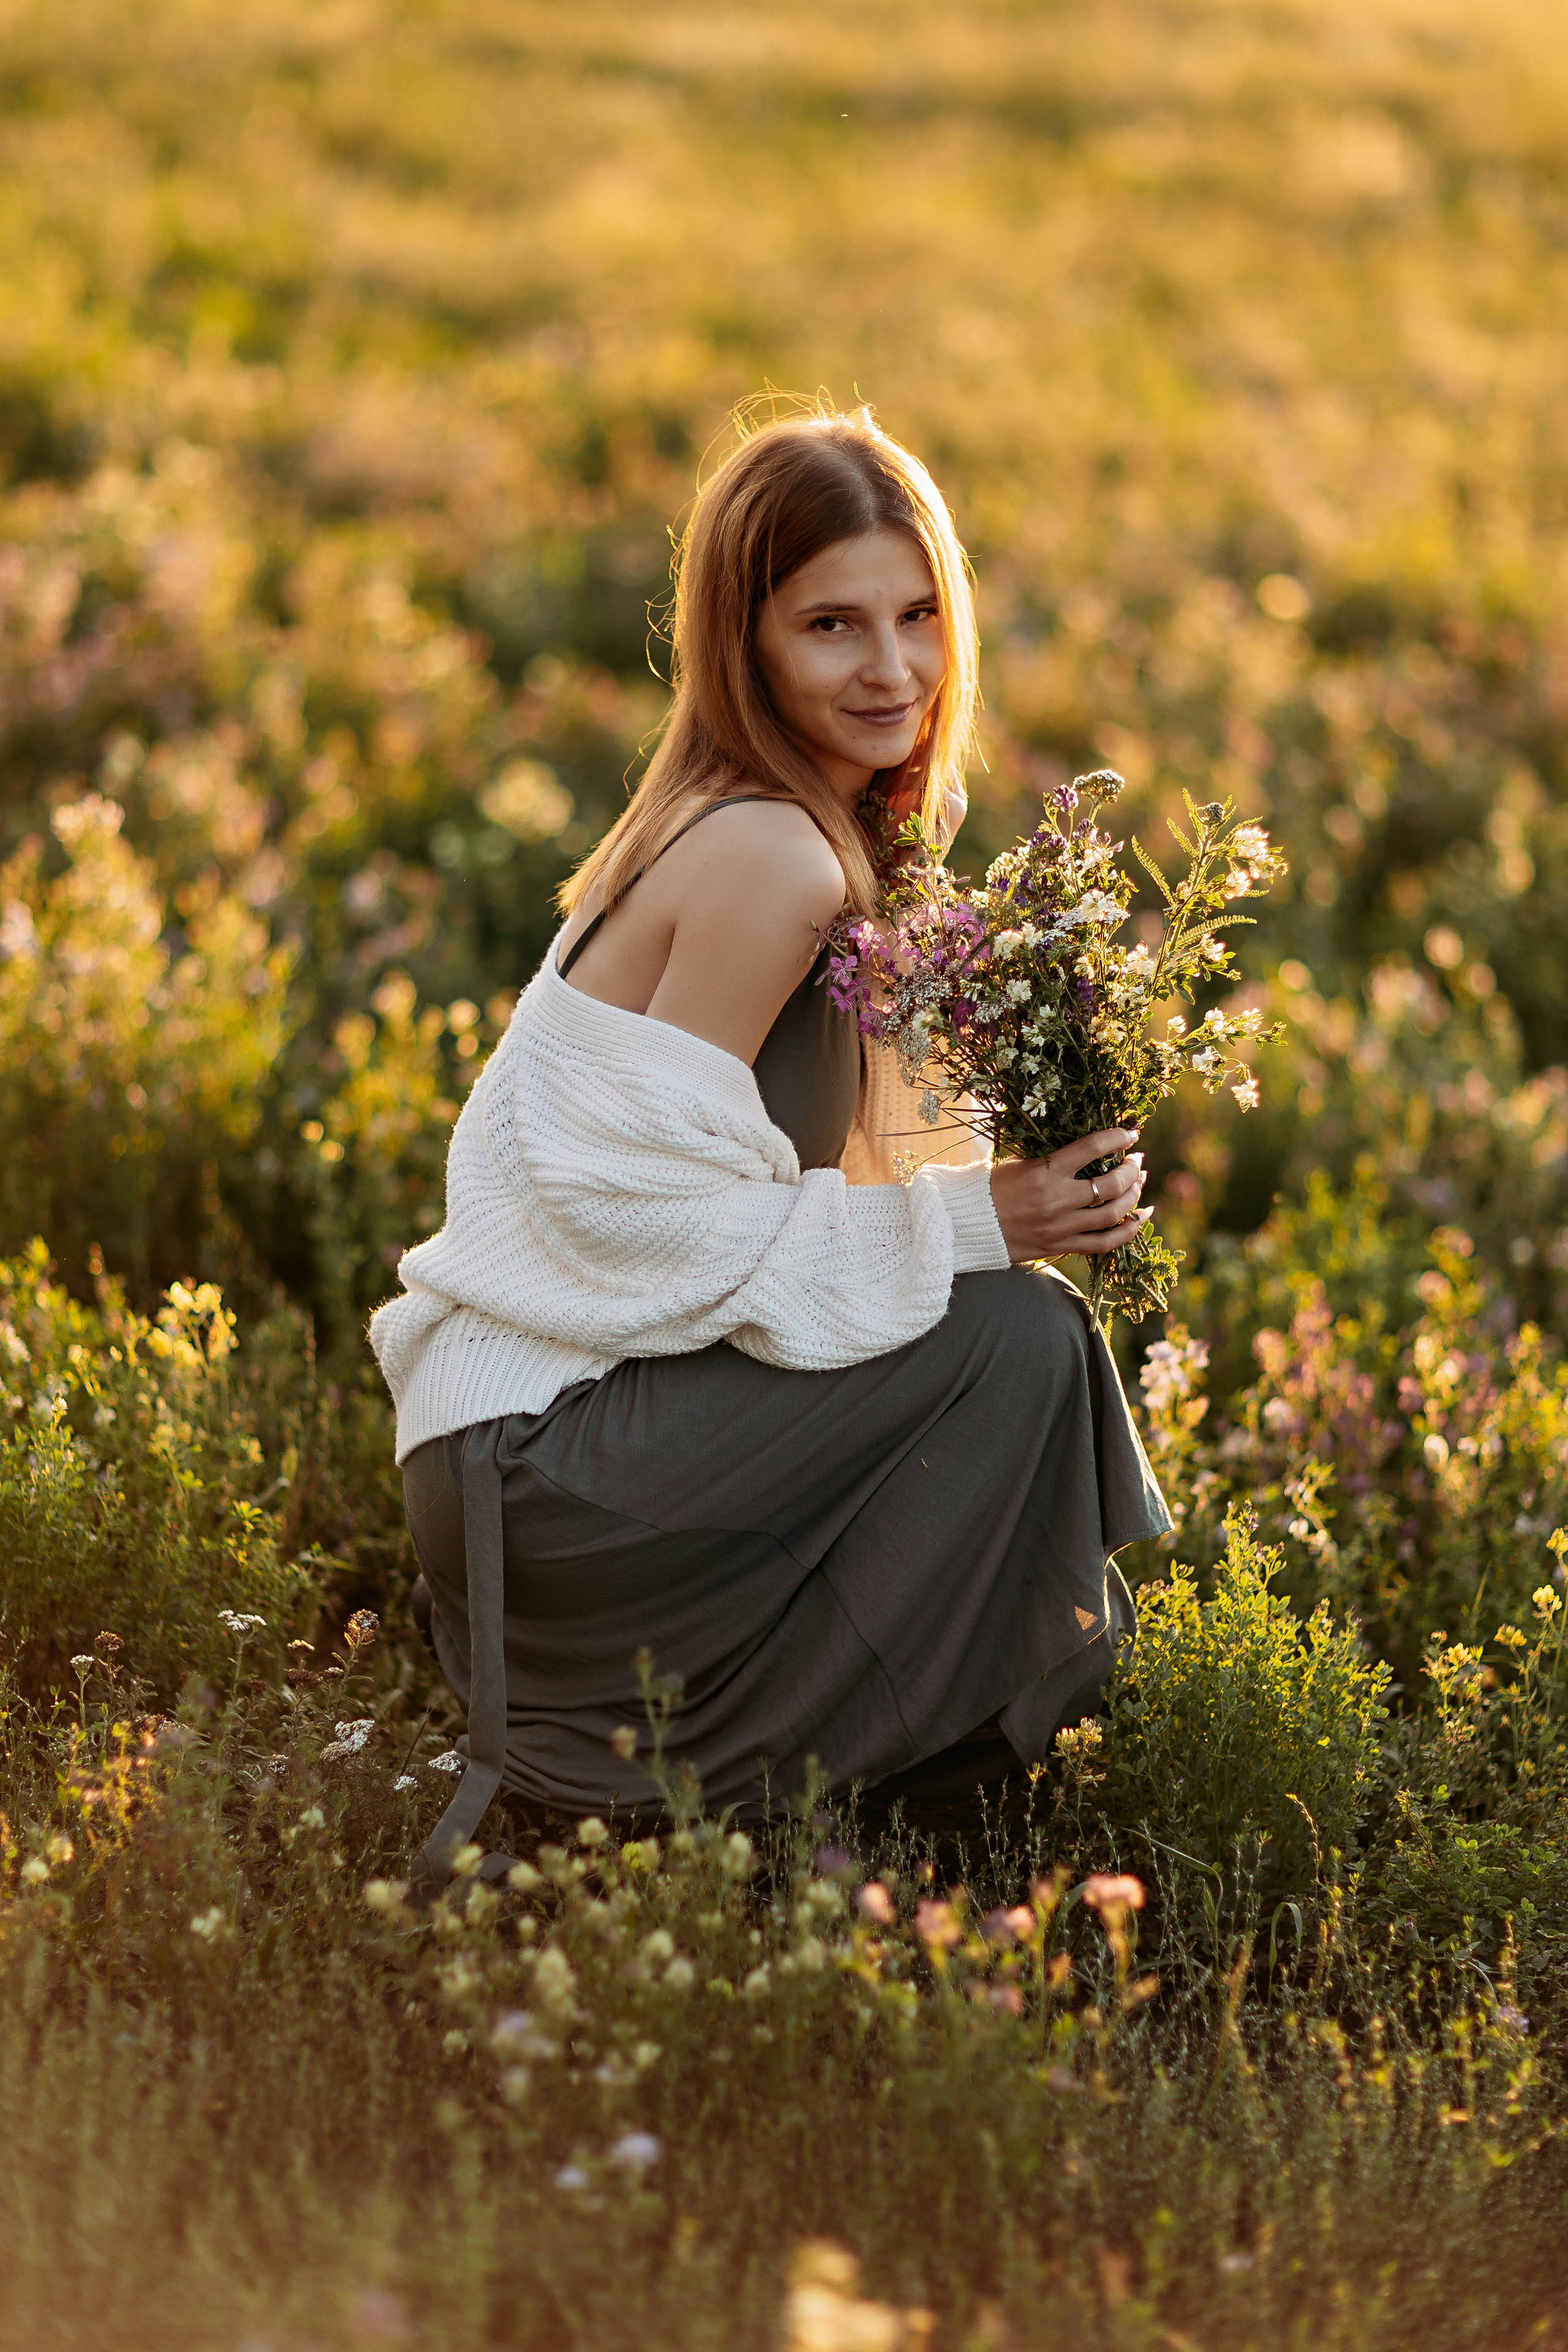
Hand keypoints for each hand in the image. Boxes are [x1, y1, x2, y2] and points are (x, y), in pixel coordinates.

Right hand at [988, 1129, 1151, 1264]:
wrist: (965, 1225)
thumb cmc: (989, 1188)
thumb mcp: (1018, 1163)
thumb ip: (1052, 1160)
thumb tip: (1088, 1149)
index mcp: (1044, 1171)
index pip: (1092, 1148)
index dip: (1117, 1138)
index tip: (1130, 1134)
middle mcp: (1056, 1199)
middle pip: (1111, 1184)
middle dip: (1131, 1170)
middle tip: (1136, 1161)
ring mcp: (1060, 1226)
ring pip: (1113, 1214)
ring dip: (1133, 1197)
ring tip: (1138, 1184)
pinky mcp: (1059, 1246)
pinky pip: (1103, 1244)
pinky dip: (1128, 1232)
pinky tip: (1140, 1219)